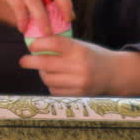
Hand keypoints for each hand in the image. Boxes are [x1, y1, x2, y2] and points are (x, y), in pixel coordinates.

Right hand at [0, 0, 73, 31]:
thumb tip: (47, 14)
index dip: (66, 0)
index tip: (70, 16)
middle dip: (64, 6)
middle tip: (66, 23)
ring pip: (36, 0)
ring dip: (42, 19)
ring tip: (46, 34)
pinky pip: (19, 6)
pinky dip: (23, 19)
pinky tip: (22, 28)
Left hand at [21, 36, 139, 96]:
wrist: (115, 74)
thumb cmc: (93, 57)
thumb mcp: (81, 46)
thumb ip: (62, 46)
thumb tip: (34, 46)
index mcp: (81, 50)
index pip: (54, 44)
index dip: (39, 44)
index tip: (32, 46)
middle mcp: (80, 66)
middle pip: (46, 64)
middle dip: (30, 62)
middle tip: (24, 61)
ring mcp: (79, 83)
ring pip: (48, 79)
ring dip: (43, 74)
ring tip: (46, 71)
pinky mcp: (78, 95)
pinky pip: (55, 91)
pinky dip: (52, 85)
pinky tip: (58, 80)